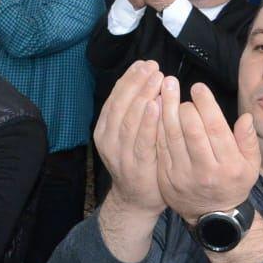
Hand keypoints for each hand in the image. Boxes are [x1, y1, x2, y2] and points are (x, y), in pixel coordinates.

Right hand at [94, 61, 165, 215]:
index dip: (129, 79)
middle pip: (120, 105)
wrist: (136, 199)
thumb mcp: (129, 135)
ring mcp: (120, 154)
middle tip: (153, 66)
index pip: (115, 98)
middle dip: (137, 83)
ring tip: (157, 79)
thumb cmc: (139, 161)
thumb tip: (146, 79)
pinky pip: (142, 140)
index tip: (144, 63)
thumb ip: (134, 112)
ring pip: (129, 120)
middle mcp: (108, 139)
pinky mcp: (136, 166)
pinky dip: (149, 122)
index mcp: (104, 129)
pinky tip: (158, 106)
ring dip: (143, 96)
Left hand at [156, 79, 260, 224]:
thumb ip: (249, 141)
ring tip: (164, 89)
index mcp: (229, 165)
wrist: (211, 216)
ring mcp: (183, 175)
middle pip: (191, 130)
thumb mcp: (250, 166)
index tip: (198, 87)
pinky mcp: (166, 177)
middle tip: (177, 87)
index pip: (215, 128)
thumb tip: (246, 117)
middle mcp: (206, 171)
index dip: (205, 104)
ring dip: (166, 109)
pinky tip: (154, 109)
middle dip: (183, 104)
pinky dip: (156, 125)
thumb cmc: (232, 183)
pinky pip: (159, 146)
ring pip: (171, 136)